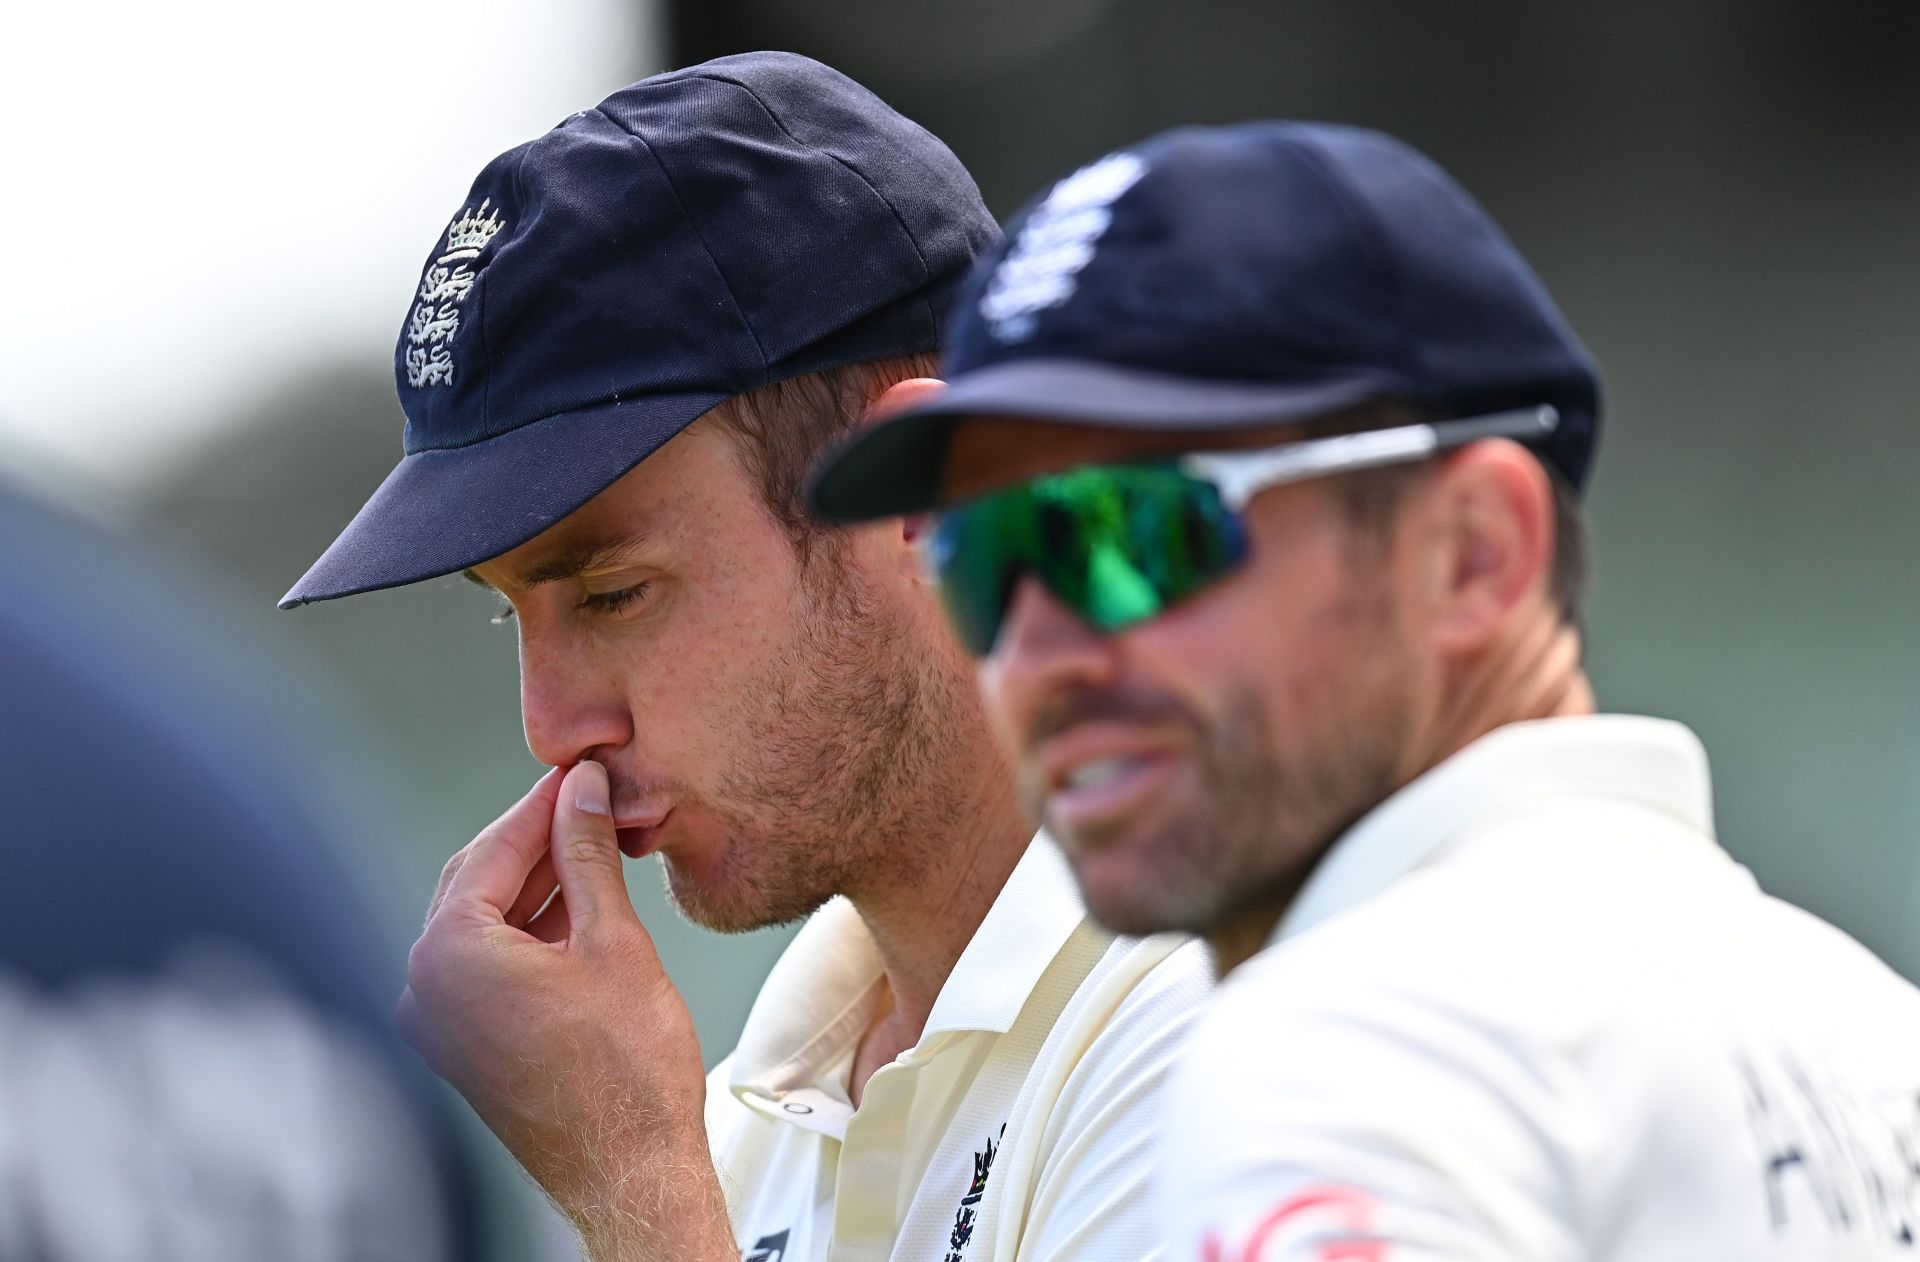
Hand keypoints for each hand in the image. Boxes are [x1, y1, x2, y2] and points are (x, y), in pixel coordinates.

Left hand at [397, 762, 734, 1261]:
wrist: (631, 1170)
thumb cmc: (625, 1078)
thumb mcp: (613, 940)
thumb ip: (587, 856)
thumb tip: (581, 795)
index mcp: (449, 957)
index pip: (491, 849)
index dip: (543, 804)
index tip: (580, 775)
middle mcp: (426, 989)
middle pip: (477, 881)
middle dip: (535, 841)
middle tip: (589, 804)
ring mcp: (439, 1022)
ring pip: (483, 922)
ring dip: (536, 885)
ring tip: (596, 851)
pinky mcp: (463, 1044)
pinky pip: (487, 964)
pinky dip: (529, 931)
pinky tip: (579, 909)